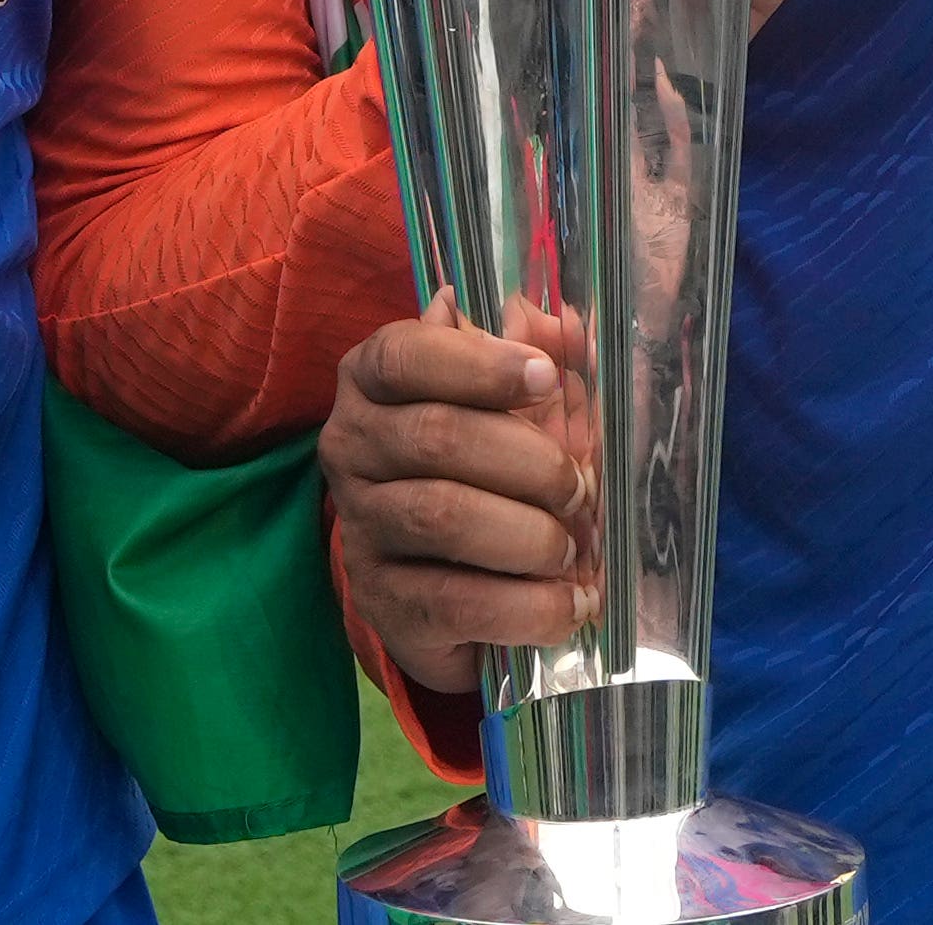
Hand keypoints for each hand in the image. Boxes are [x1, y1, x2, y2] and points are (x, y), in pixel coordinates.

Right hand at [324, 299, 593, 694]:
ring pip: (442, 516)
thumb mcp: (514, 404)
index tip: (546, 378)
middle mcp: (351, 445)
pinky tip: (568, 603)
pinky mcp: (382, 601)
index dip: (479, 364)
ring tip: (573, 548)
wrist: (447, 582)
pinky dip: (526, 605)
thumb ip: (537, 354)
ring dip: (530, 535)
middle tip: (581, 488)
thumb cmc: (489, 471)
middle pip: (436, 436)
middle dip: (529, 462)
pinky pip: (454, 600)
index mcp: (373, 381)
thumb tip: (567, 328)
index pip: (405, 355)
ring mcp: (359, 525)